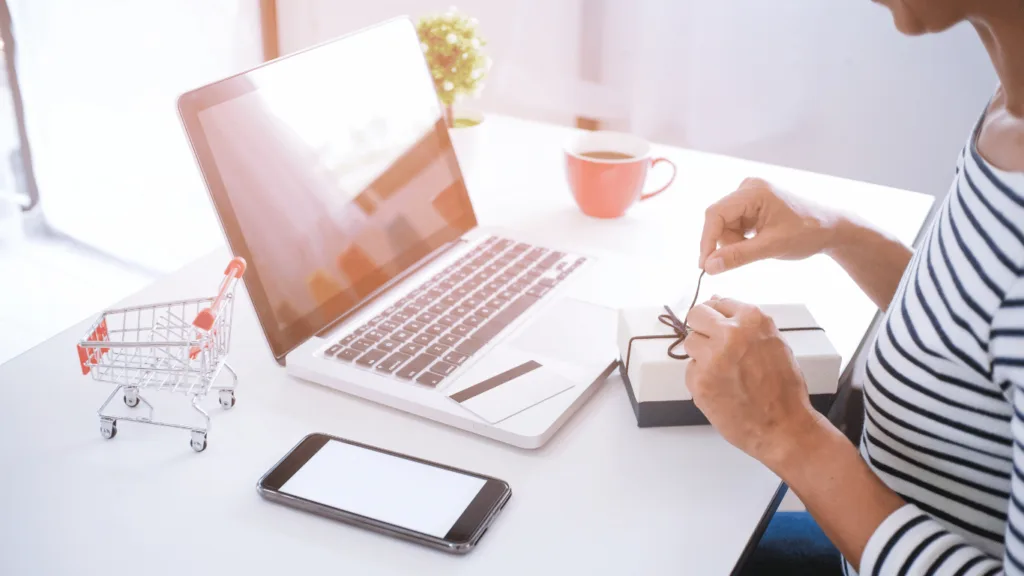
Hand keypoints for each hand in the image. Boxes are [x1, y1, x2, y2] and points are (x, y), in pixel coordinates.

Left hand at [683, 297, 823, 468]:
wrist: (783, 427)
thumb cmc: (783, 388)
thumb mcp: (774, 343)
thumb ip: (745, 323)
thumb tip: (716, 300)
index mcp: (752, 319)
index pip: (718, 302)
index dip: (717, 317)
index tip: (719, 328)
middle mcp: (730, 333)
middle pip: (696, 315)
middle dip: (702, 328)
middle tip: (714, 346)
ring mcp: (712, 357)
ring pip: (690, 342)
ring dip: (702, 355)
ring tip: (724, 372)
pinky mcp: (699, 380)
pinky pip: (691, 370)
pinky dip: (702, 378)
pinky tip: (722, 390)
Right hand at [699, 178, 839, 274]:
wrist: (832, 228)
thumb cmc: (808, 233)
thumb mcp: (771, 247)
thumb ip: (738, 256)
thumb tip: (709, 267)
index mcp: (753, 191)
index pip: (715, 214)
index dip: (707, 240)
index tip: (706, 265)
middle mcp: (748, 187)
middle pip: (719, 219)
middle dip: (726, 242)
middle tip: (741, 258)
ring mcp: (750, 194)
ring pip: (725, 224)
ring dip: (734, 242)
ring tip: (758, 248)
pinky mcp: (753, 203)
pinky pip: (734, 223)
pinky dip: (741, 238)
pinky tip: (758, 241)